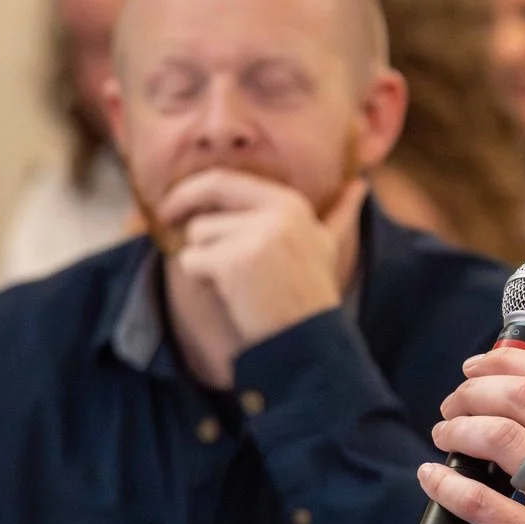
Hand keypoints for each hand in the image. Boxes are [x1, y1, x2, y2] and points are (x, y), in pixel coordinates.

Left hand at [158, 169, 360, 350]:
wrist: (310, 342)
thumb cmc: (311, 297)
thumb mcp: (327, 247)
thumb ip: (339, 213)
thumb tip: (360, 186)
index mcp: (291, 204)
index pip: (224, 181)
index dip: (191, 190)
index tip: (171, 205)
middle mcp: (276, 213)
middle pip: (206, 207)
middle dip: (182, 214)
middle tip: (165, 219)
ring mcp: (256, 236)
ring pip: (197, 236)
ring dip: (205, 261)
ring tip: (236, 284)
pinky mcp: (235, 262)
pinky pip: (192, 261)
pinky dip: (202, 280)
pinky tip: (231, 296)